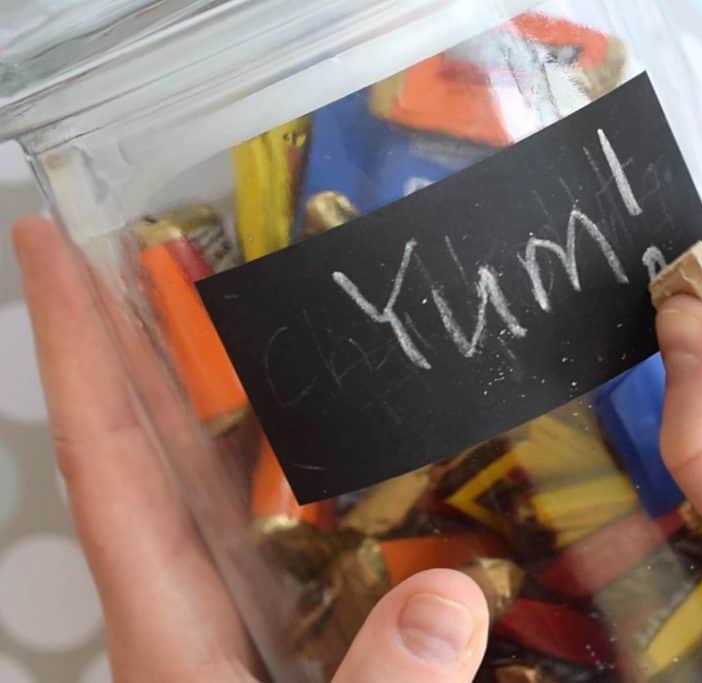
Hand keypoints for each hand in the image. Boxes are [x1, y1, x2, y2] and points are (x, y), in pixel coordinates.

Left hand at [12, 217, 488, 681]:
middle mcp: (200, 595)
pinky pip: (302, 519)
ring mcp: (251, 605)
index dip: (79, 345)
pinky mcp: (302, 623)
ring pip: (234, 472)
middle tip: (176, 234)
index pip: (111, 457)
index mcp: (173, 622)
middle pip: (163, 441)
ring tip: (273, 299)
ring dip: (241, 383)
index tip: (48, 243)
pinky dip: (319, 460)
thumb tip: (449, 600)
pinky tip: (362, 431)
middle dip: (156, 332)